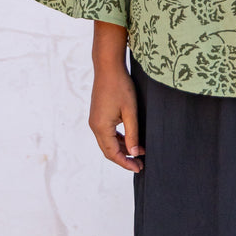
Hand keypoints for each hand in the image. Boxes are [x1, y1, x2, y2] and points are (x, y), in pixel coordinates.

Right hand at [89, 21, 144, 172]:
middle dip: (124, 158)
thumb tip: (134, 153)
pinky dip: (118, 139)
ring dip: (122, 149)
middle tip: (140, 164)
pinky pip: (107, 133)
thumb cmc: (120, 86)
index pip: (113, 153)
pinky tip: (130, 140)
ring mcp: (95, 120)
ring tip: (139, 153)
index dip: (126, 163)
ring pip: (108, 142)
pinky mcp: (98, 115)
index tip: (139, 168)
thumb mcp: (130, 111)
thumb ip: (132, 133)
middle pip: (108, 150)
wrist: (108, 67)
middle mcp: (95, 126)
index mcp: (101, 127)